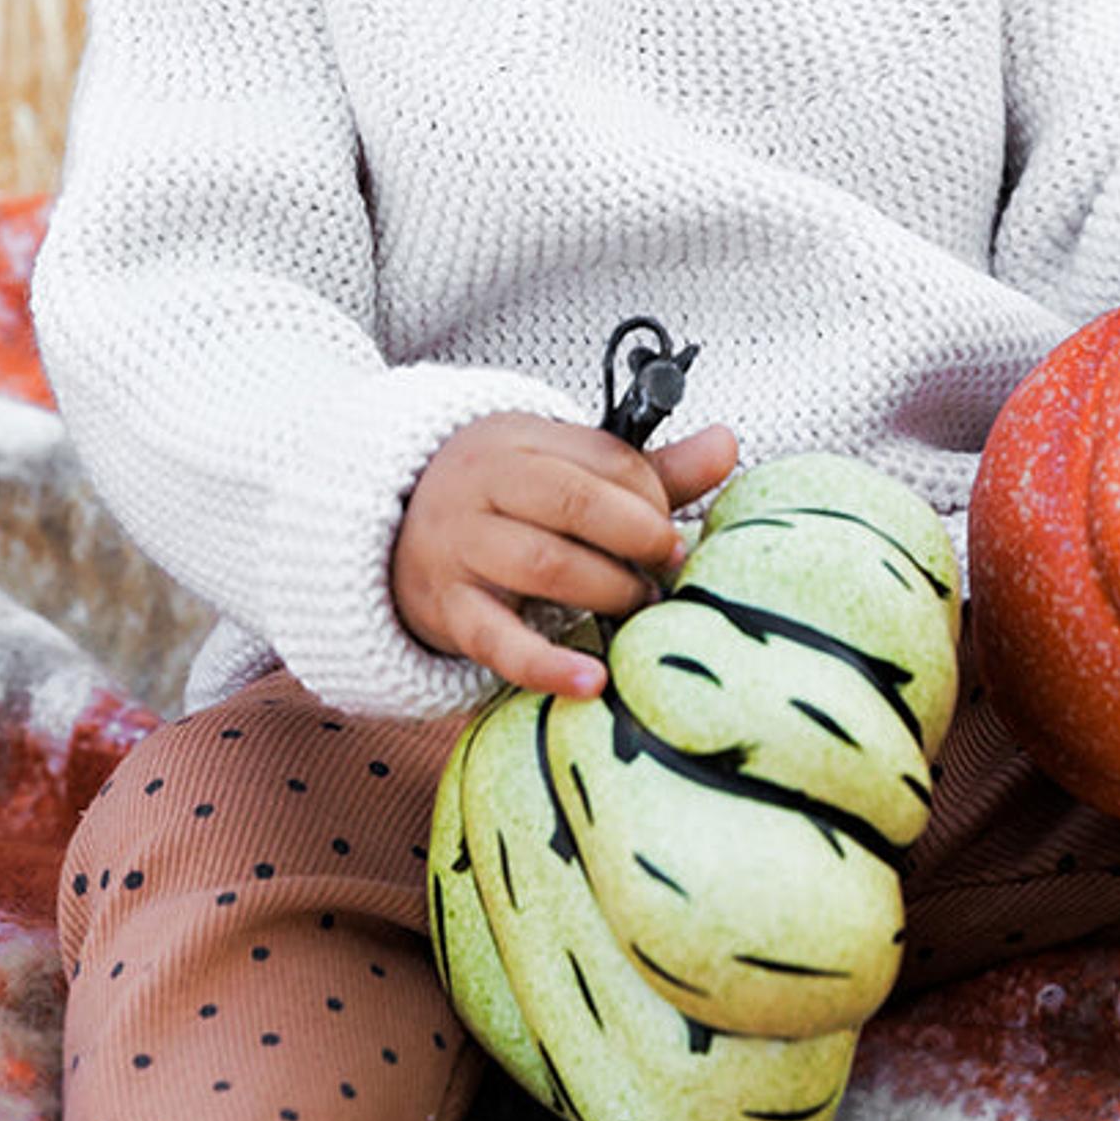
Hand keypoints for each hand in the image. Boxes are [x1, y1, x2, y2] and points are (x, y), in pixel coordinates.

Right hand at [392, 412, 740, 699]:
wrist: (391, 536)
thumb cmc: (504, 502)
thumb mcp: (563, 469)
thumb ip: (649, 468)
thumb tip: (728, 445)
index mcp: (519, 441)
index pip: (602, 457)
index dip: (651, 495)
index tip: (674, 526)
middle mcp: (483, 486)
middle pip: (573, 502)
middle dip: (637, 535)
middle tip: (669, 565)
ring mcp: (460, 548)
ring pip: (543, 564)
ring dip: (608, 588)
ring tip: (640, 607)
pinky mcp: (450, 611)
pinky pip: (498, 641)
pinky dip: (547, 664)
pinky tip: (592, 679)